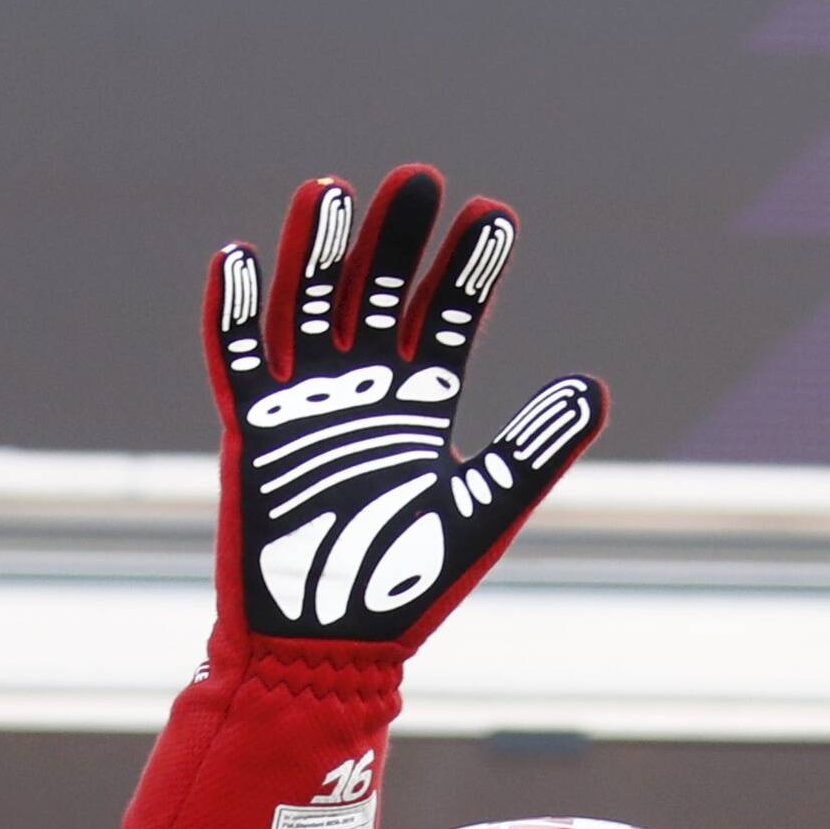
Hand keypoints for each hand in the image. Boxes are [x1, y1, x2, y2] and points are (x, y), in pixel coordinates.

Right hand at [202, 167, 599, 653]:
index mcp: (422, 405)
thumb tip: (596, 385)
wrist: (331, 649)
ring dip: (318, 251)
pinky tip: (240, 255)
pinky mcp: (252, 432)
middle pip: (378, 291)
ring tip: (332, 190)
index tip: (495, 216)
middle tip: (417, 179)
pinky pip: (237, 359)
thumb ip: (535, 446)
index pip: (447, 314)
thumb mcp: (485, 507)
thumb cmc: (407, 586)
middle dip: (397, 238)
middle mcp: (364, 391)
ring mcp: (305, 405)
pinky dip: (233, 310)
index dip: (469, 266)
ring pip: (308, 307)